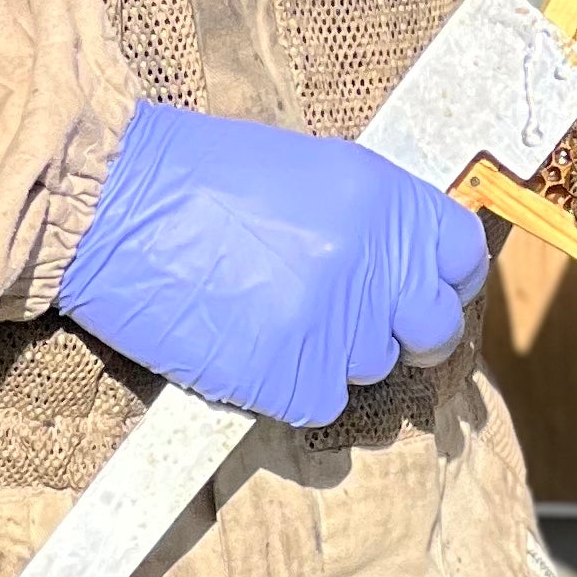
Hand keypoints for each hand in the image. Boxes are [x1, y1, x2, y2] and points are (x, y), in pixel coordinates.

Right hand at [56, 101, 490, 428]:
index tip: (421, 290)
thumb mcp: (309, 173)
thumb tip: (407, 267)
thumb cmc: (198, 177)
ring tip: (268, 314)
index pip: (462, 257)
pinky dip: (287, 387)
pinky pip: (318, 403)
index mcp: (384, 198)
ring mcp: (335, 325)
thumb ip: (370, 219)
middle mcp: (372, 263)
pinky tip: (246, 346)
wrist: (115, 206)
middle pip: (433, 330)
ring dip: (332, 354)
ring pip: (369, 369)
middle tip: (358, 326)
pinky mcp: (291, 377)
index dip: (444, 280)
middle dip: (406, 335)